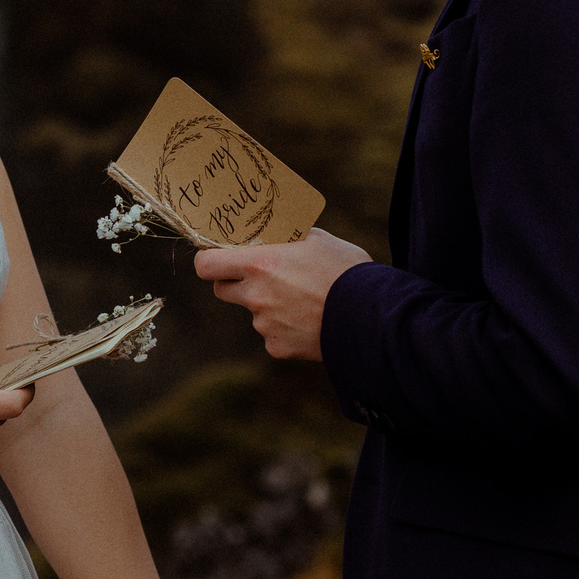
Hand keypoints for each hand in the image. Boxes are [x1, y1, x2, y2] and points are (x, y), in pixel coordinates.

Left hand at [194, 229, 372, 361]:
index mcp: (260, 264)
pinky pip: (273, 335)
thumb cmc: (348, 272)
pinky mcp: (278, 348)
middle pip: (222, 290)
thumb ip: (289, 236)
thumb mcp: (320, 240)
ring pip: (254, 313)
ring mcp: (265, 325)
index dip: (208, 260)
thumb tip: (278, 230)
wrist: (373, 318)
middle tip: (261, 277)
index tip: (217, 257)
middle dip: (235, 283)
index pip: (206, 265)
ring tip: (305, 301)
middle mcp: (255, 296)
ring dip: (269, 307)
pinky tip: (311, 321)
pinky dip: (286, 329)